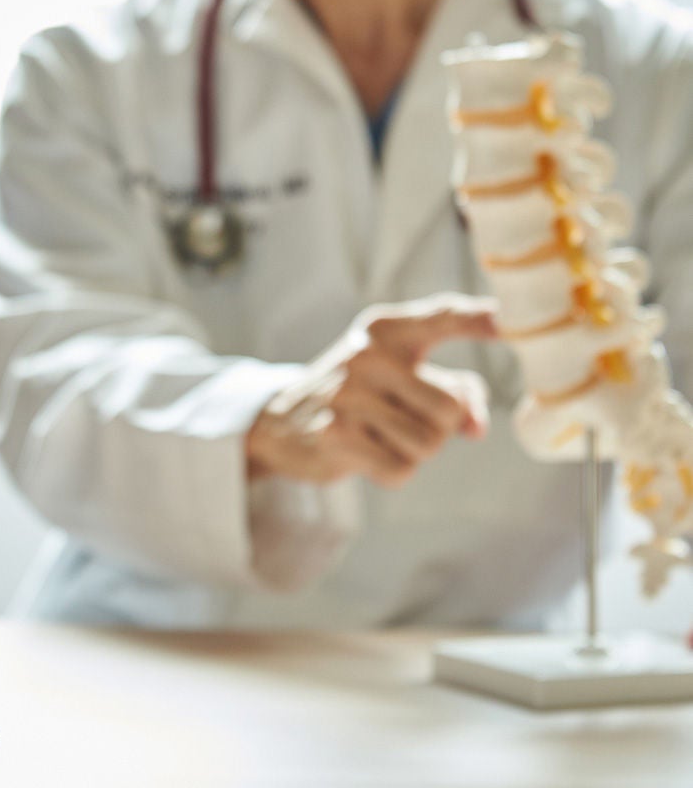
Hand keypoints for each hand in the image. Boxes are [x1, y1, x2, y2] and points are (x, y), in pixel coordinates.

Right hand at [246, 293, 497, 487]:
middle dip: (439, 427)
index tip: (509, 321)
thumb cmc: (358, 392)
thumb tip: (476, 427)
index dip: (480, 319)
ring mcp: (348, 395)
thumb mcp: (399, 375)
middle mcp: (368, 354)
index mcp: (387, 328)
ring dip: (413, 451)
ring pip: (429, 444)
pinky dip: (391, 472)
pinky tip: (363, 453)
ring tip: (377, 433)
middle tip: (400, 418)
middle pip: (451, 407)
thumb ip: (451, 389)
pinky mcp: (336, 436)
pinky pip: (401, 470)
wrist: (280, 418)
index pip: (443, 315)